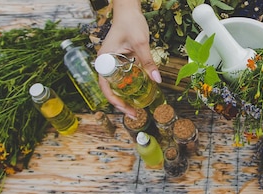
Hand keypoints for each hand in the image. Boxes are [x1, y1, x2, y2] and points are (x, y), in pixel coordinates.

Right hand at [96, 0, 161, 117]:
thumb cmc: (130, 22)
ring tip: (136, 108)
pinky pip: (122, 77)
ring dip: (125, 97)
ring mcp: (112, 62)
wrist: (128, 10)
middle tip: (135, 114)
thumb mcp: (141, 43)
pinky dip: (129, 86)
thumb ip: (148, 62)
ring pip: (116, 85)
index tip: (128, 110)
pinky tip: (138, 93)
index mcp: (105, 60)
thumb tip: (157, 81)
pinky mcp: (119, 60)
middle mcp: (106, 63)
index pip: (106, 87)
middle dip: (121, 104)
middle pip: (110, 89)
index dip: (116, 102)